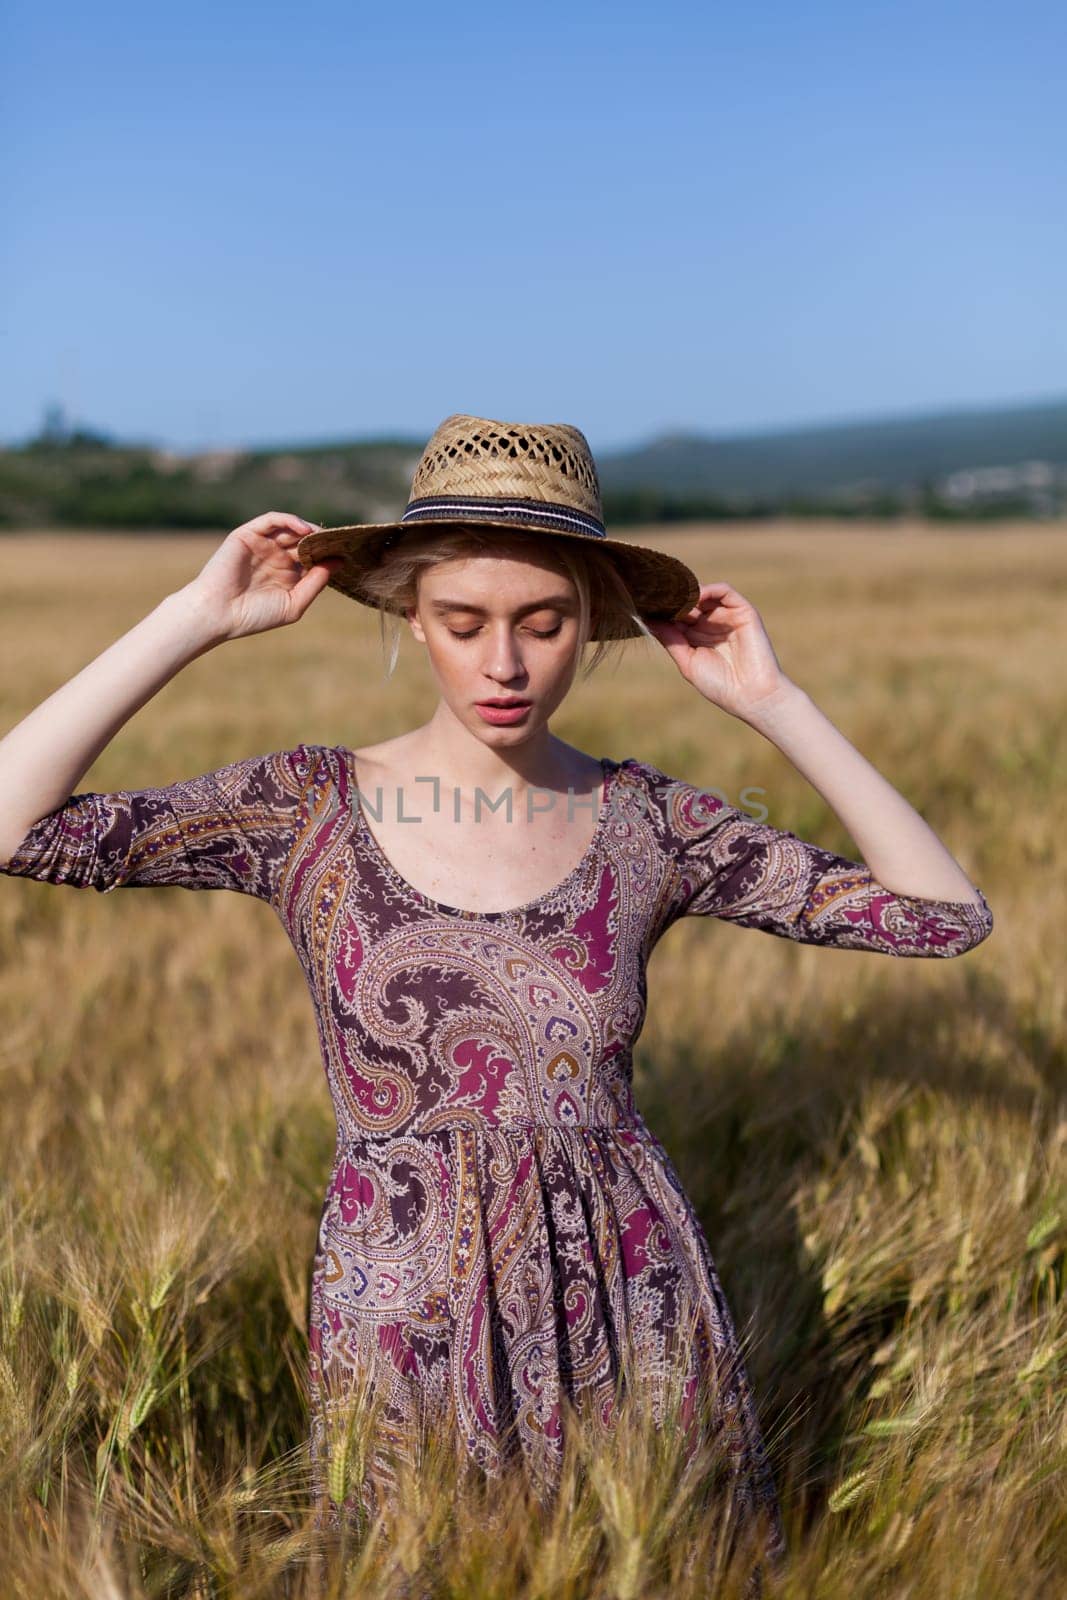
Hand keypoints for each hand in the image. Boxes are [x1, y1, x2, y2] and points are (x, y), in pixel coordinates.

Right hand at [178, 512, 344, 641]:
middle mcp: (275, 557)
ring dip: (309, 530)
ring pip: (291, 528)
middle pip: (304, 541)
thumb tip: (339, 562)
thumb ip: (316, 583)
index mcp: (286, 575)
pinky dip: (290, 520)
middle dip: (322, 540)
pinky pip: (272, 520)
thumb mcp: (294, 603)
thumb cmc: (254, 616)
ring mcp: (262, 545)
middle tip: (341, 540)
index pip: (313, 558)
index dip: (329, 554)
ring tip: (324, 536)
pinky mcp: (248, 534)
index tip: (349, 553)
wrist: (218, 614)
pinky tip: (305, 530)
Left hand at [646, 582, 794, 720]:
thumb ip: (671, 639)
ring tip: (674, 599)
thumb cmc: (720, 685)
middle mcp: (711, 624)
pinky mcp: (743, 612)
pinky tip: (695, 597)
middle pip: (687, 603)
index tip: (642, 606)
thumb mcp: (688, 662)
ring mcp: (727, 617)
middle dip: (672, 600)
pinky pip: (725, 592)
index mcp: (696, 638)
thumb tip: (648, 621)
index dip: (661, 612)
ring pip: (704, 595)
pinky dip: (709, 590)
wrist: (752, 695)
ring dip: (688, 595)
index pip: (675, 617)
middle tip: (653, 596)